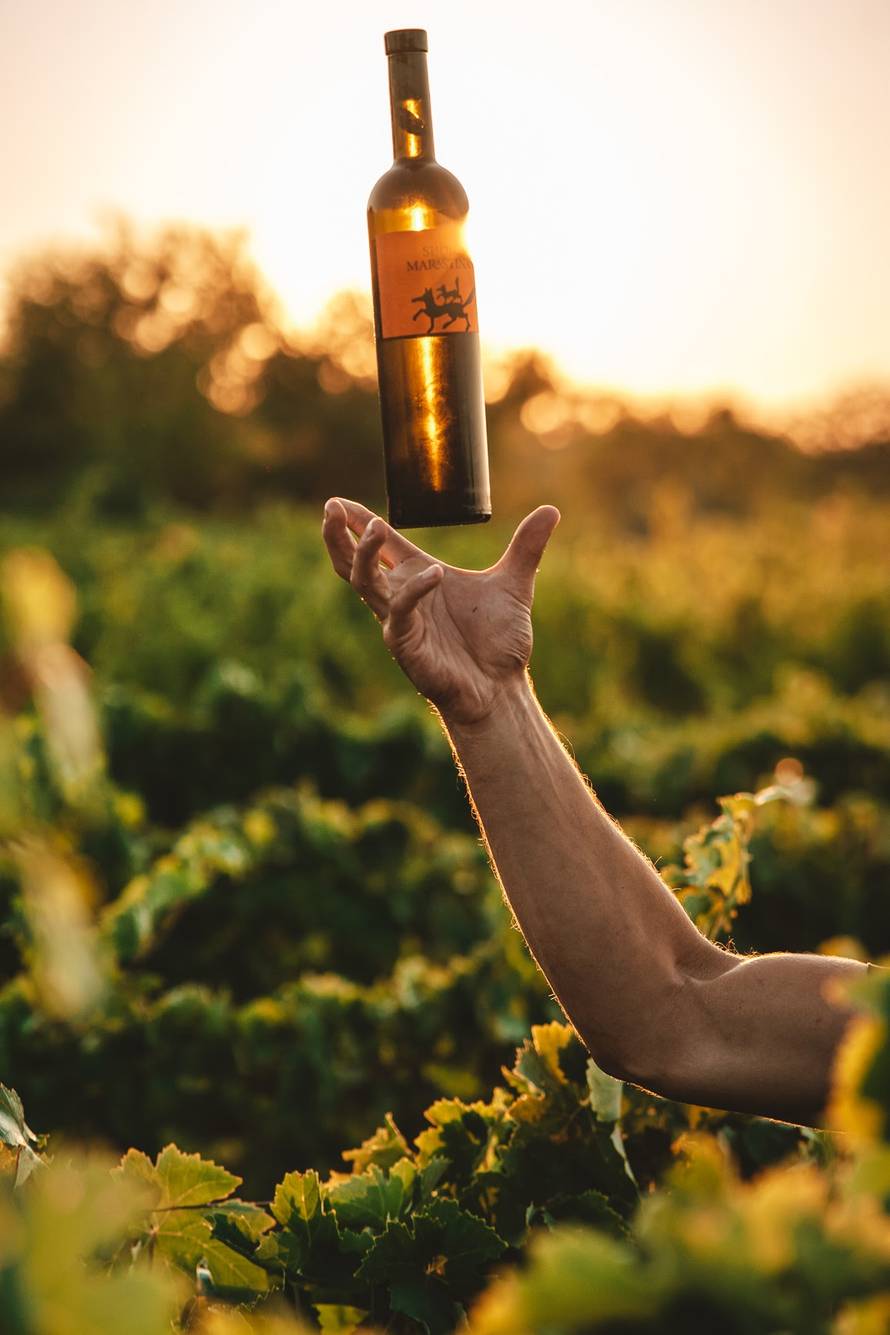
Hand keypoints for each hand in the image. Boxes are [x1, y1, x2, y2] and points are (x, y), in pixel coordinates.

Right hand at [321, 498, 559, 727]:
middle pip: (353, 562)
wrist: (502, 688)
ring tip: (372, 527)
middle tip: (331, 508)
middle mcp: (402, 595)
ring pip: (363, 583)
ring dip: (363, 554)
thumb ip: (527, 546)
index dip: (356, 520)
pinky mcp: (405, 643)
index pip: (381, 543)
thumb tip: (551, 509)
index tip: (336, 500)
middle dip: (338, 535)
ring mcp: (399, 620)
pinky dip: (415, 590)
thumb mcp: (515, 583)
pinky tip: (434, 573)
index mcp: (418, 576)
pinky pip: (401, 611)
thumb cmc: (499, 642)